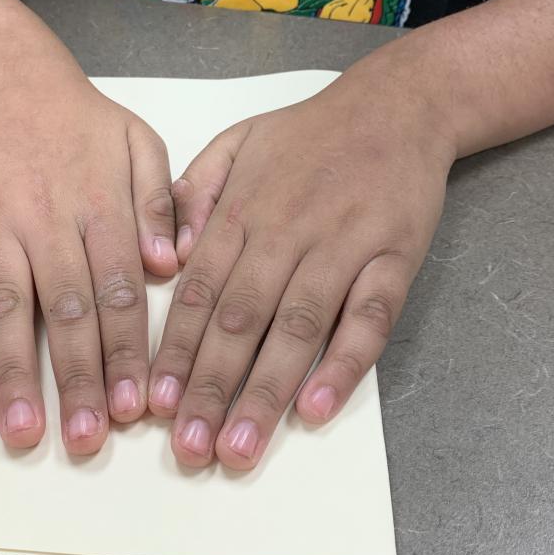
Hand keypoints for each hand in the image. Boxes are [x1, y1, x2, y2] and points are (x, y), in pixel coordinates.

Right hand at [0, 58, 177, 453]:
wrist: (8, 79)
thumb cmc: (83, 123)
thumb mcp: (141, 144)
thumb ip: (159, 204)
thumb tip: (171, 266)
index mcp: (100, 206)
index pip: (121, 292)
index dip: (129, 351)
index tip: (138, 406)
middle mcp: (45, 220)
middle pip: (67, 310)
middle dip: (79, 379)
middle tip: (87, 438)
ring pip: (6, 306)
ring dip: (14, 373)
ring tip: (24, 430)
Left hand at [147, 51, 456, 468]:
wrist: (398, 105)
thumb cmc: (309, 134)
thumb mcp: (235, 143)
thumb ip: (193, 196)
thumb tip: (165, 257)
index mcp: (242, 214)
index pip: (199, 295)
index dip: (176, 354)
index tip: (154, 405)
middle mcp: (286, 234)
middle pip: (241, 322)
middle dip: (211, 389)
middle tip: (191, 449)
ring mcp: (343, 247)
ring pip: (297, 329)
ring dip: (265, 392)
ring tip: (240, 447)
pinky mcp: (395, 259)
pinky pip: (369, 318)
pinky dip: (345, 365)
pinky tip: (317, 409)